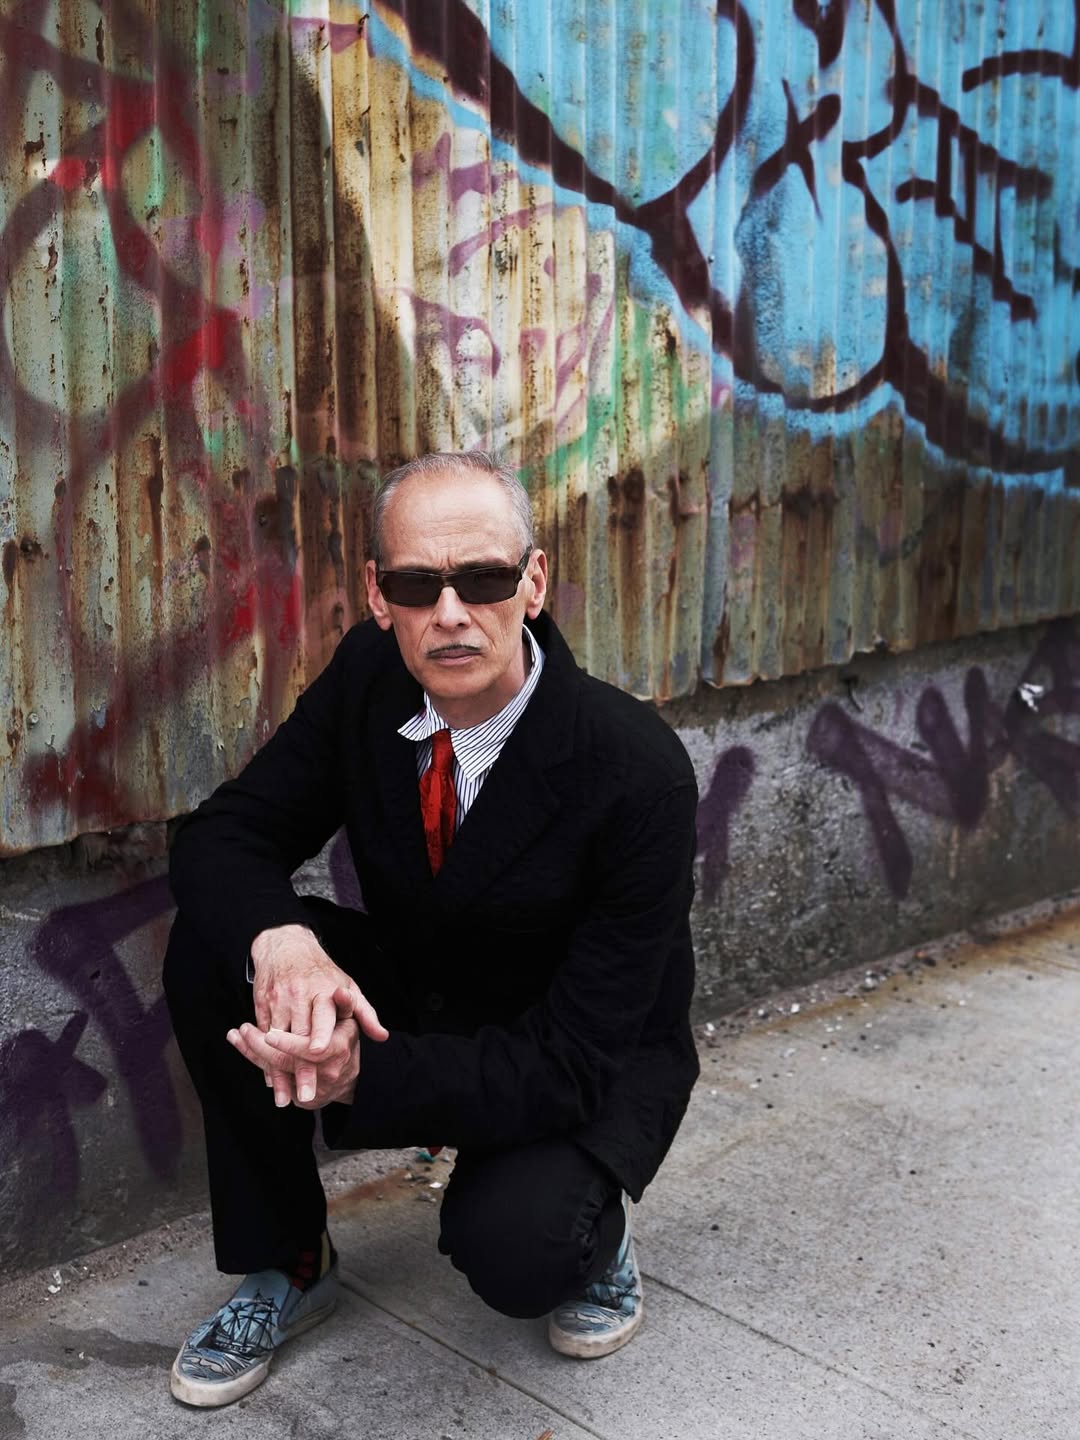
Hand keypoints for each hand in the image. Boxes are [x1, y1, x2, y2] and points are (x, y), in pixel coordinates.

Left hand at [228, 998, 360, 1109]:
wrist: (345, 1074)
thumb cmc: (343, 1035)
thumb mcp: (349, 1018)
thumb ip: (345, 1004)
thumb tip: (340, 992)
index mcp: (338, 1049)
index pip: (310, 1049)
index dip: (288, 1044)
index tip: (269, 1034)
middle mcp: (326, 1071)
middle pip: (286, 1062)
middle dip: (261, 1047)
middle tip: (245, 1030)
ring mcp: (310, 1086)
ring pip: (275, 1069)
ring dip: (252, 1051)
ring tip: (237, 1033)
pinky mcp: (296, 1094)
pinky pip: (272, 1076)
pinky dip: (254, 1058)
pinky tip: (239, 1041)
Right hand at [249, 924, 387, 1106]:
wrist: (286, 948)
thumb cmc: (322, 973)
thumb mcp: (348, 986)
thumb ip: (364, 1013)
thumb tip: (382, 1036)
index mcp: (324, 992)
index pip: (323, 1015)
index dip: (320, 1033)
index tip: (320, 1051)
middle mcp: (300, 996)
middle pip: (299, 1035)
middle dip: (301, 1067)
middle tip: (305, 1095)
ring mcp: (279, 1001)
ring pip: (277, 1041)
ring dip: (279, 1070)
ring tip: (283, 1097)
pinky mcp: (262, 1005)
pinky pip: (263, 1035)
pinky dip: (264, 1058)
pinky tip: (269, 1080)